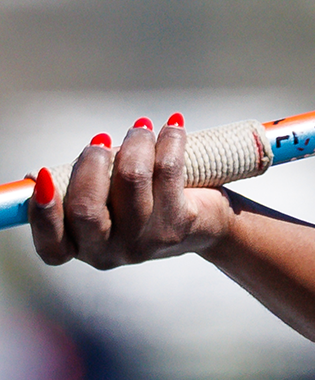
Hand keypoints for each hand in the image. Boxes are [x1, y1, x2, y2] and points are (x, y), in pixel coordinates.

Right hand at [29, 115, 234, 267]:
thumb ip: (79, 192)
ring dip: (134, 144)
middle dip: (92, 163)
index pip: (52, 247)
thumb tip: (43, 174)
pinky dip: (168, 141)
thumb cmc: (143, 206)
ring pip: (131, 180)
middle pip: (87, 208)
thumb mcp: (104, 205)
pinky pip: (167, 171)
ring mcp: (145, 242)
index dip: (42, 213)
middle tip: (100, 141)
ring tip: (140, 128)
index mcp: (82, 248)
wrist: (207, 225)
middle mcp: (110, 252)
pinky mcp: (179, 224)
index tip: (41, 173)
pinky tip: (172, 127)